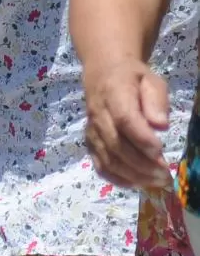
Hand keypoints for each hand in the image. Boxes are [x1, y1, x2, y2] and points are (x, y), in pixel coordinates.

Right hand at [83, 59, 171, 189]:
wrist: (103, 73)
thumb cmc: (132, 78)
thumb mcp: (151, 80)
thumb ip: (156, 101)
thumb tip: (160, 125)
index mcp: (113, 94)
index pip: (124, 119)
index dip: (141, 139)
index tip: (161, 151)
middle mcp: (98, 114)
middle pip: (116, 145)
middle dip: (143, 164)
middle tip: (165, 174)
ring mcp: (92, 130)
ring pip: (108, 159)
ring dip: (133, 175)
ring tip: (156, 181)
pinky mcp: (90, 142)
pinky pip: (100, 166)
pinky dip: (118, 179)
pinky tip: (137, 183)